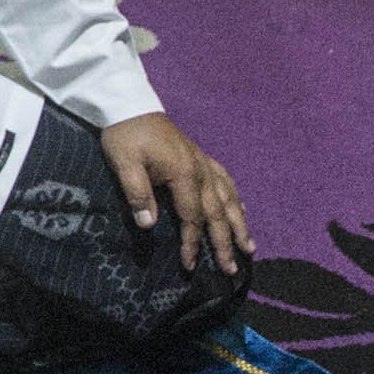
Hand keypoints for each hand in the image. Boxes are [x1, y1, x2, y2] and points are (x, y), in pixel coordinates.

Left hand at [101, 112, 252, 276]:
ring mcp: (202, 162)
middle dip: (225, 243)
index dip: (192, 243)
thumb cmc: (125, 135)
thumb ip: (137, 193)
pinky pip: (225, 180)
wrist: (129, 104)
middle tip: (232, 269)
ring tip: (250, 248)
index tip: (190, 266)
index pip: (192, 217)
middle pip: (217, 213)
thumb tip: (148, 225)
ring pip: (228, 198)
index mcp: (183, 173)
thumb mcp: (124, 163)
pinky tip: (242, 209)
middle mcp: (200, 170)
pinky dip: (236, 198)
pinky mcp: (199, 156)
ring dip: (240, 224)